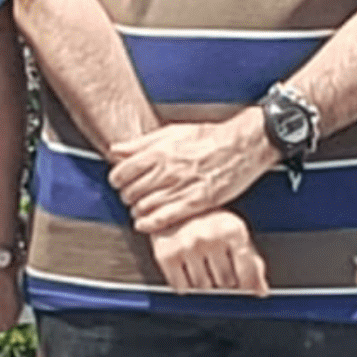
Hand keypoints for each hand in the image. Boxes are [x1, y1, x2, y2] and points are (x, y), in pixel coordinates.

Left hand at [107, 112, 275, 232]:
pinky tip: (145, 224)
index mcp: (159, 152)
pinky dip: (150, 223)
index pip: (122, 172)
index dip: (116, 180)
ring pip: (145, 206)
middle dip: (127, 196)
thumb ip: (141, 143)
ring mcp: (181, 187)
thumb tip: (115, 150)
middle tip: (130, 197)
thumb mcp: (171, 132)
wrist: (241, 146)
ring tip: (139, 209)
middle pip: (132, 191)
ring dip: (138, 210)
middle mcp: (167, 170)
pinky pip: (165, 218)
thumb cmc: (209, 138)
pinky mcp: (196, 202)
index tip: (118, 182)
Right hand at [148, 209, 267, 295]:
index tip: (245, 287)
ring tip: (200, 263)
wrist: (170, 205)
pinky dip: (184, 284)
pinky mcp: (166, 255)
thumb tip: (260, 290)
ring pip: (202, 287)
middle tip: (217, 265)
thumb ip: (251, 263)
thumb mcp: (234, 234)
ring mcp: (186, 246)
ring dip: (203, 282)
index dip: (247, 285)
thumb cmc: (207, 219)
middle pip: (225, 283)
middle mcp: (209, 237)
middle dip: (223, 280)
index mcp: (232, 231)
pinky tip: (185, 267)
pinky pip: (181, 287)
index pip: (247, 274)